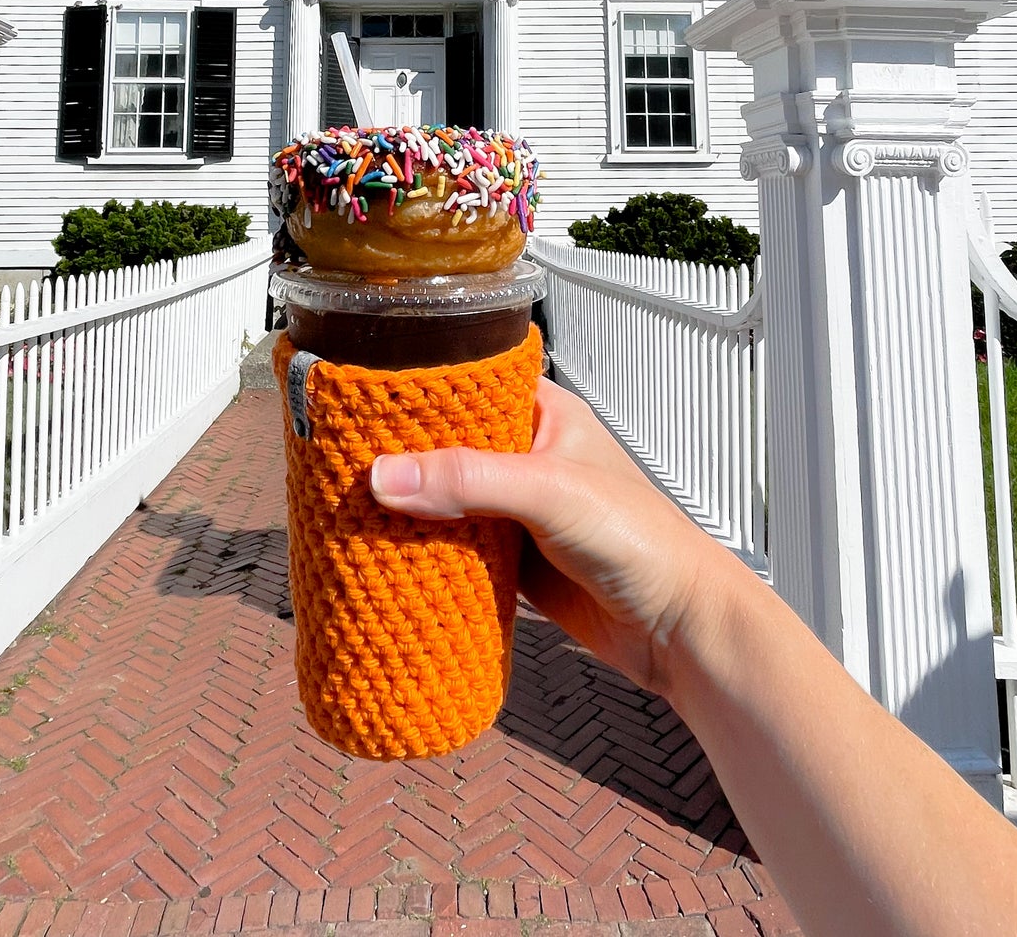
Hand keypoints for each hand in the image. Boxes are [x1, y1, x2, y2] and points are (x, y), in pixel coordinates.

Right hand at [369, 376, 748, 695]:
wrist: (679, 629)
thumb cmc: (642, 541)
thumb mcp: (552, 493)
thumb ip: (471, 480)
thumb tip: (386, 476)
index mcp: (544, 414)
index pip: (466, 386)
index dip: (414, 393)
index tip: (358, 404)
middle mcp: (528, 456)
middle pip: (447, 447)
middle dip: (400, 458)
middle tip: (337, 463)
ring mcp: (519, 511)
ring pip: (447, 501)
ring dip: (408, 510)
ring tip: (345, 509)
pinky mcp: (515, 562)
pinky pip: (456, 551)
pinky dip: (425, 554)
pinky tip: (384, 558)